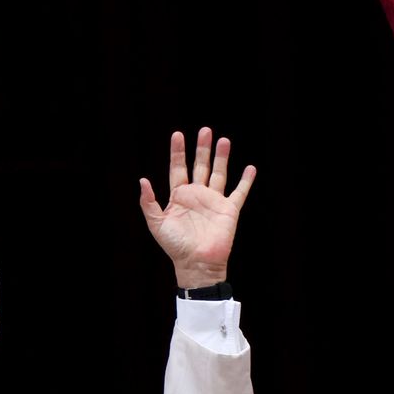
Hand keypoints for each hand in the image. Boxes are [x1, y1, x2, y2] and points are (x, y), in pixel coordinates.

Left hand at [139, 128, 255, 288]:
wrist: (196, 263)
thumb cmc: (175, 246)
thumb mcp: (156, 224)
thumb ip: (148, 202)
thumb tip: (142, 180)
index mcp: (179, 196)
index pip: (178, 168)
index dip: (178, 152)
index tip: (178, 135)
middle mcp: (197, 195)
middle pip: (200, 166)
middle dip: (202, 148)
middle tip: (205, 130)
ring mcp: (214, 201)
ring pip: (219, 173)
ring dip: (222, 157)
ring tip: (224, 140)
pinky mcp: (229, 210)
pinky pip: (239, 192)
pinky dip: (246, 181)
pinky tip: (250, 168)